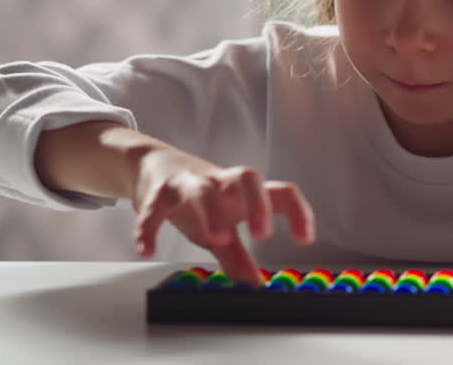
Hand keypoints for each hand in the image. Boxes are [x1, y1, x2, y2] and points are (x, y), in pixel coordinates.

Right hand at [130, 147, 314, 286]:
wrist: (153, 166)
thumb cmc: (196, 197)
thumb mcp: (221, 224)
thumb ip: (237, 255)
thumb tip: (255, 285)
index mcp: (241, 192)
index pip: (280, 192)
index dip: (298, 212)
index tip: (305, 238)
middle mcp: (219, 183)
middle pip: (247, 177)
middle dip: (257, 203)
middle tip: (263, 234)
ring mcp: (188, 184)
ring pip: (203, 189)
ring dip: (211, 212)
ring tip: (218, 239)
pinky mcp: (157, 192)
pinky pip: (153, 208)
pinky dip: (149, 228)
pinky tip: (147, 249)